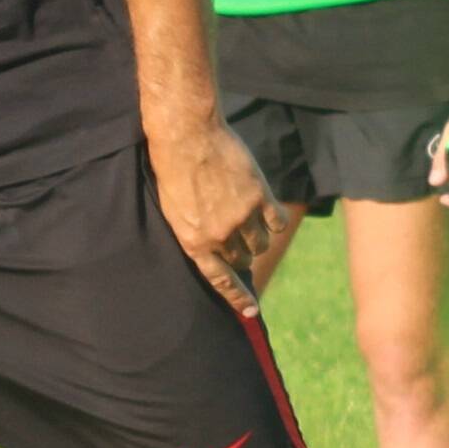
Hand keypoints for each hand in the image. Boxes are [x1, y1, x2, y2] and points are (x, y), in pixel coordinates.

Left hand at [152, 121, 276, 314]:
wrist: (186, 135)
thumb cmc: (172, 170)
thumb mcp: (174, 211)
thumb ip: (195, 233)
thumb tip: (214, 248)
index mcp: (193, 242)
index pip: (220, 280)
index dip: (237, 298)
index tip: (251, 312)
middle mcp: (219, 235)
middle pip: (242, 260)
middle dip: (240, 254)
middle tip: (236, 237)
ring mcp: (241, 217)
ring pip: (261, 243)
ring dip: (257, 237)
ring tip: (247, 218)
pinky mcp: (258, 196)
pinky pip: (277, 221)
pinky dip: (276, 220)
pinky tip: (269, 211)